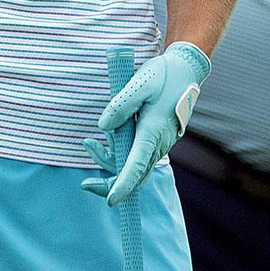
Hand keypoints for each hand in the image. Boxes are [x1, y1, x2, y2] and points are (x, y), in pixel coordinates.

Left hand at [81, 42, 209, 205]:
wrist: (185, 71)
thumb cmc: (162, 76)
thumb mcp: (139, 84)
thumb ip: (120, 105)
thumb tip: (103, 127)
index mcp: (153, 132)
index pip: (136, 166)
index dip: (123, 185)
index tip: (110, 200)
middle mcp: (157, 142)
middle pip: (134, 175)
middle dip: (110, 183)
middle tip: (85, 183)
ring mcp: (158, 142)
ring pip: (134, 166)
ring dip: (110, 162)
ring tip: (89, 144)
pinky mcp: (155, 139)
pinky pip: (137, 156)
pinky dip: (119, 155)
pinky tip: (106, 141)